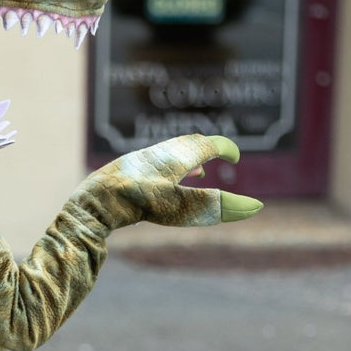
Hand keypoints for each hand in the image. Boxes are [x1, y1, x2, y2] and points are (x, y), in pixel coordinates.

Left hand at [82, 135, 262, 230]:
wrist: (93, 202)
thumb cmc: (137, 202)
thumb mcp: (181, 206)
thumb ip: (217, 205)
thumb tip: (257, 207)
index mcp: (176, 156)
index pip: (208, 144)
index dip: (225, 148)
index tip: (235, 156)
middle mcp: (159, 153)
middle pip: (189, 143)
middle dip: (207, 148)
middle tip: (218, 156)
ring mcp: (140, 162)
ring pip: (169, 153)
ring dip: (187, 159)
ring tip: (195, 171)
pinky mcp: (124, 174)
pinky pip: (151, 165)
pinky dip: (166, 169)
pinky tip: (160, 184)